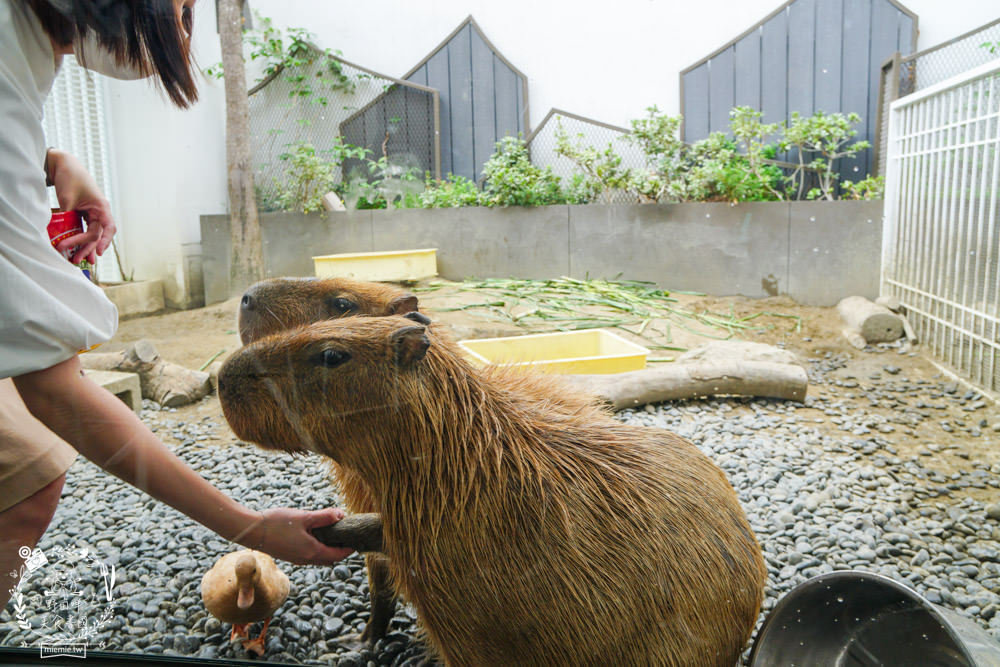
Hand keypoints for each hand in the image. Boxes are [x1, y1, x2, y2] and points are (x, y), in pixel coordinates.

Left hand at [45, 149, 115, 264]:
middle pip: (97, 234)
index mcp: (101, 207)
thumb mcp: (67, 198)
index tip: (97, 252)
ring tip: (75, 258)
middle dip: (87, 248)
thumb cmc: (70, 177)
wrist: (63, 164)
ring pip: (91, 234)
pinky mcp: (83, 213)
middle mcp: (99, 212)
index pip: (107, 228)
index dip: (103, 241)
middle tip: (76, 259)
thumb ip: (67, 217)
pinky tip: (73, 247)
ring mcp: (91, 213)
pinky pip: (83, 229)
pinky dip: (78, 238)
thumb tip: (61, 236)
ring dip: (83, 246)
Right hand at [242, 507, 355, 564]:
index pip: (338, 555)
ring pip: (319, 558)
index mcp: (312, 552)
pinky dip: (317, 548)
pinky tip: (315, 534)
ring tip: (333, 532)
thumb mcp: (304, 517)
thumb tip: (342, 515)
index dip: (349, 549)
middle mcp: (305, 560)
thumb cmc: (277, 523)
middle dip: (340, 550)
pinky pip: (309, 555)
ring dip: (328, 549)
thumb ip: (324, 517)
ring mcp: (296, 559)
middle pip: (329, 559)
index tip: (357, 539)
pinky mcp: (289, 555)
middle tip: (347, 535)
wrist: (251, 531)